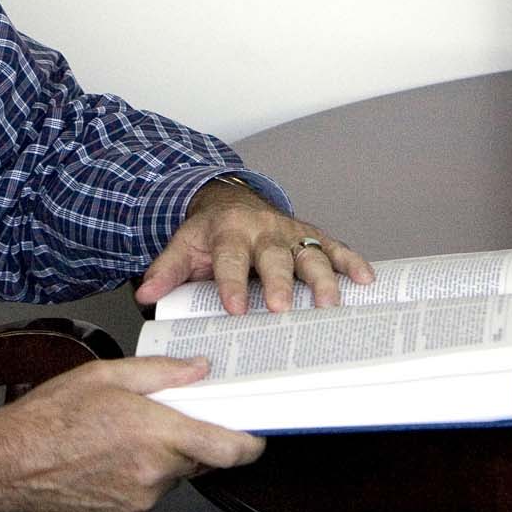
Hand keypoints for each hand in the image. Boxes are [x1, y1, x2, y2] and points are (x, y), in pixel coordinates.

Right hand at [0, 357, 264, 511]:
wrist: (5, 465)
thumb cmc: (48, 417)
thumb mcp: (106, 375)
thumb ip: (161, 373)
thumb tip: (199, 370)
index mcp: (156, 435)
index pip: (228, 450)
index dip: (250, 445)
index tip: (254, 438)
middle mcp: (154, 475)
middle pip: (194, 461)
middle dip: (183, 442)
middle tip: (151, 423)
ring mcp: (138, 504)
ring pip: (166, 480)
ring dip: (153, 463)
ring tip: (111, 442)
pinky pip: (142, 499)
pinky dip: (131, 482)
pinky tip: (99, 464)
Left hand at [135, 178, 375, 314]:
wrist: (231, 203)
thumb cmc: (209, 234)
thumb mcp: (183, 247)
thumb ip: (166, 272)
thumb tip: (146, 295)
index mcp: (228, 234)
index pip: (229, 261)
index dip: (231, 284)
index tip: (234, 309)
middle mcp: (262, 232)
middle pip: (273, 258)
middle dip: (278, 283)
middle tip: (282, 308)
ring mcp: (290, 234)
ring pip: (308, 254)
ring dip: (321, 279)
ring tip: (328, 304)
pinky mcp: (310, 236)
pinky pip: (334, 248)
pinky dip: (352, 262)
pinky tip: (366, 280)